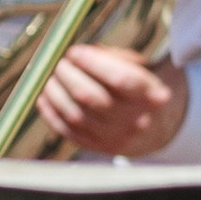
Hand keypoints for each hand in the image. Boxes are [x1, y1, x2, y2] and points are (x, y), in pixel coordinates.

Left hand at [39, 44, 189, 158]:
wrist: (156, 130)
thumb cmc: (142, 90)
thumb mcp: (142, 69)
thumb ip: (114, 58)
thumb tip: (78, 52)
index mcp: (152, 96)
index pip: (120, 79)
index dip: (92, 63)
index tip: (74, 51)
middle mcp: (136, 120)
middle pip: (92, 98)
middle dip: (68, 76)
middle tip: (57, 62)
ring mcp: (116, 138)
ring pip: (76, 115)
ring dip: (55, 93)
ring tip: (47, 77)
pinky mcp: (99, 148)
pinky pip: (69, 131)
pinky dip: (52, 113)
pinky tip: (44, 97)